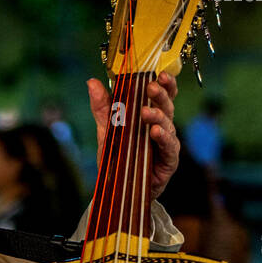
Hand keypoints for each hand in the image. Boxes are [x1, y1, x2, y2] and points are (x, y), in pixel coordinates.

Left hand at [87, 71, 178, 199]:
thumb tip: (92, 82)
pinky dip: (163, 138)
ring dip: (158, 116)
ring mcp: (167, 143)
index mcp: (151, 115)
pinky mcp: (169, 160)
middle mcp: (163, 126)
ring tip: (146, 113)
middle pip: (167, 105)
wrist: (119, 189)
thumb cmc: (119, 157)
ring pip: (168, 124)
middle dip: (160, 95)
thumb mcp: (107, 130)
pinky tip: (156, 131)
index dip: (165, 83)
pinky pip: (169, 146)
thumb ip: (102, 107)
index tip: (159, 73)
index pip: (162, 95)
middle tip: (151, 87)